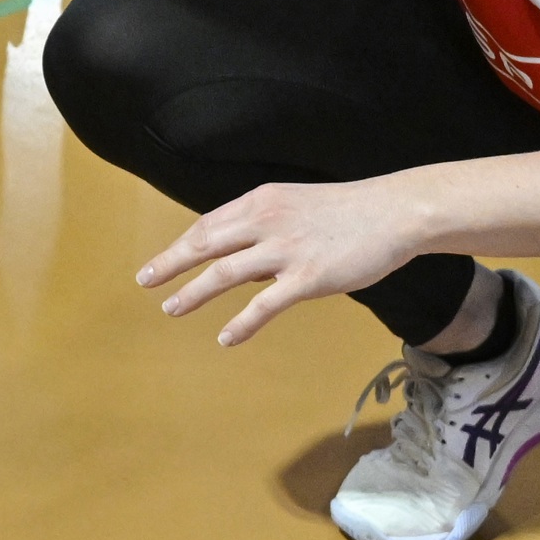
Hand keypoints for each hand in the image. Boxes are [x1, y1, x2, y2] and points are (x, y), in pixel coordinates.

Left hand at [136, 180, 423, 346]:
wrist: (394, 213)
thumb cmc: (349, 213)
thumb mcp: (298, 206)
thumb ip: (266, 229)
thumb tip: (240, 262)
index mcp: (262, 201)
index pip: (209, 224)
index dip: (181, 244)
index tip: (161, 261)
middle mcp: (267, 221)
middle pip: (205, 243)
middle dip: (171, 263)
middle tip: (144, 281)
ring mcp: (286, 249)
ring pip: (225, 273)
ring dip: (194, 292)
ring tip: (171, 308)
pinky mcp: (308, 277)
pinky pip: (265, 304)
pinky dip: (241, 322)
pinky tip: (226, 338)